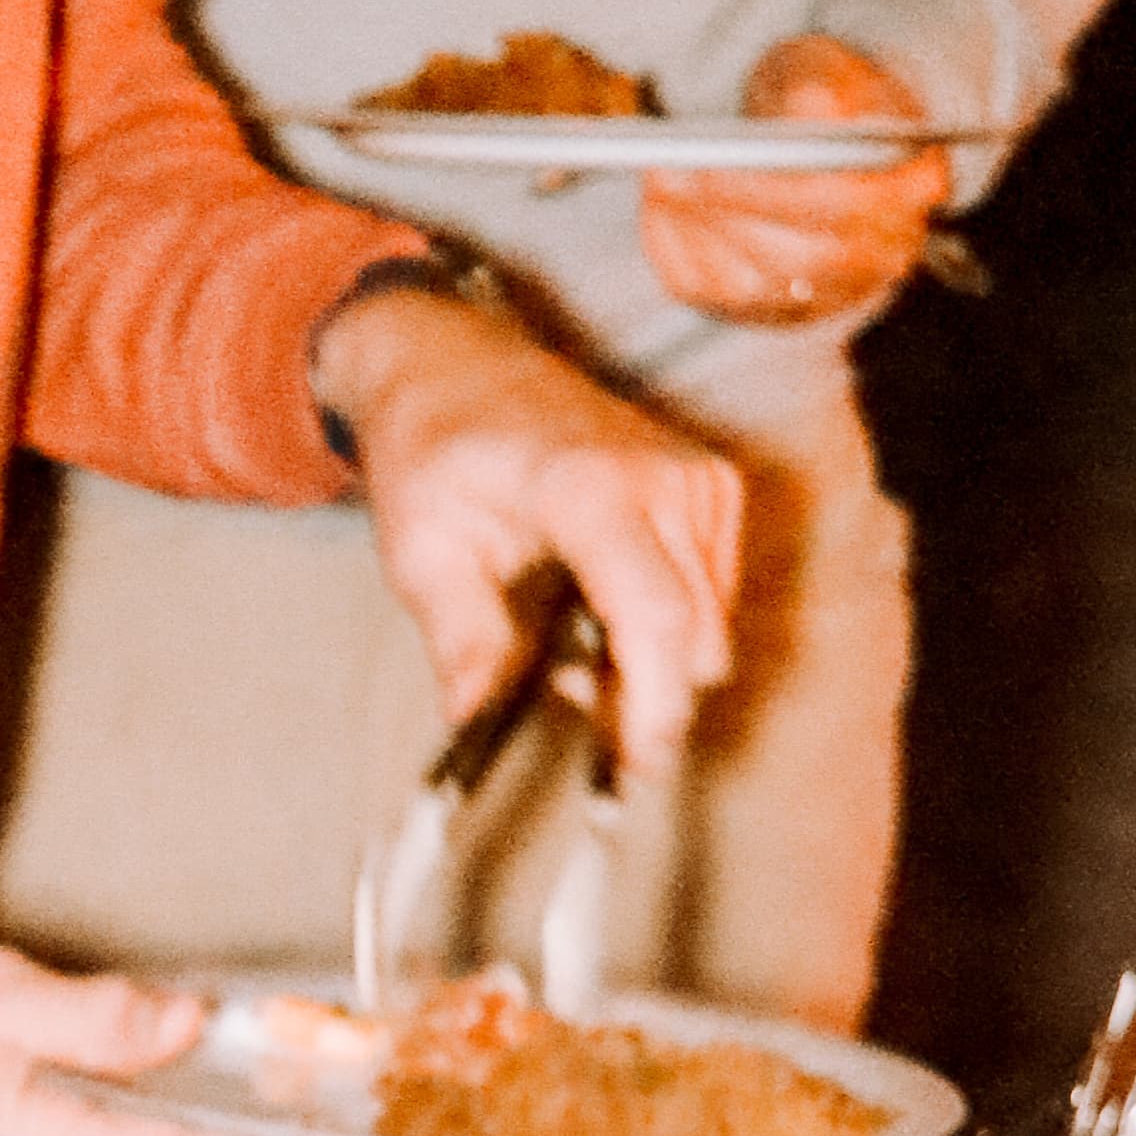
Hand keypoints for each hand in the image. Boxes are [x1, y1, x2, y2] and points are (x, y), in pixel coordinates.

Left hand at [310, 268, 744, 764]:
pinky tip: (603, 602)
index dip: (652, 710)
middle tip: (560, 694)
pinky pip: (714, 598)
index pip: (656, 619)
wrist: (458, 365)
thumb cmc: (433, 452)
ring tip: (568, 634)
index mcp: (588, 488)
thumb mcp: (419, 551)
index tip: (627, 770)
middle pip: (696, 640)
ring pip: (710, 630)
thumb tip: (476, 723)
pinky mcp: (716, 488)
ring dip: (652, 661)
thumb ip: (461, 639)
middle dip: (641, 695)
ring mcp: (700, 479)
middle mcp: (664, 477)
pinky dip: (667, 624)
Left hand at [639, 37, 947, 327]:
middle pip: (800, 260)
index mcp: (912, 189)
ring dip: (695, 233)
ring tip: (660, 177)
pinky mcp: (774, 309)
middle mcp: (881, 254)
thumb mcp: (828, 68)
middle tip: (670, 174)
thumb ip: (823, 83)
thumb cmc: (825, 98)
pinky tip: (659, 208)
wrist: (818, 137)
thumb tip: (810, 107)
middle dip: (727, 216)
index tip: (714, 168)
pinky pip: (715, 297)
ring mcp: (830, 291)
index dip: (773, 193)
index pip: (846, 208)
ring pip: (753, 287)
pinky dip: (676, 255)